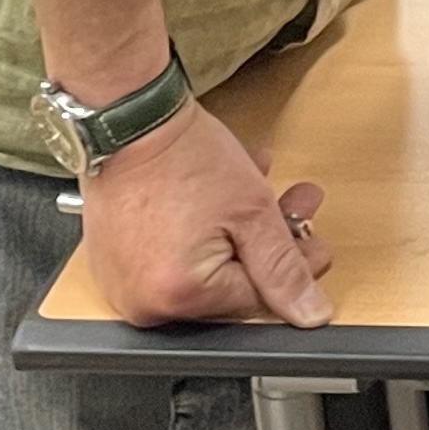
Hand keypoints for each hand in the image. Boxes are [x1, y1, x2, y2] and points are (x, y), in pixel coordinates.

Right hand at [76, 105, 335, 328]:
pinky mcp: (113, 260)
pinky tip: (222, 200)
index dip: (293, 270)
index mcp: (177, 297)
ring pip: (202, 269)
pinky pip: (170, 258)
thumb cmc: (181, 156)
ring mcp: (123, 282)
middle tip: (292, 210)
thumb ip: (284, 269)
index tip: (315, 247)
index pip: (255, 302)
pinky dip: (201, 233)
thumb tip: (310, 313)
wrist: (128, 115)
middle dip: (266, 244)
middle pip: (227, 285)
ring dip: (238, 233)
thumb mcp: (251, 212)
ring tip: (259, 190)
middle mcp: (143, 302)